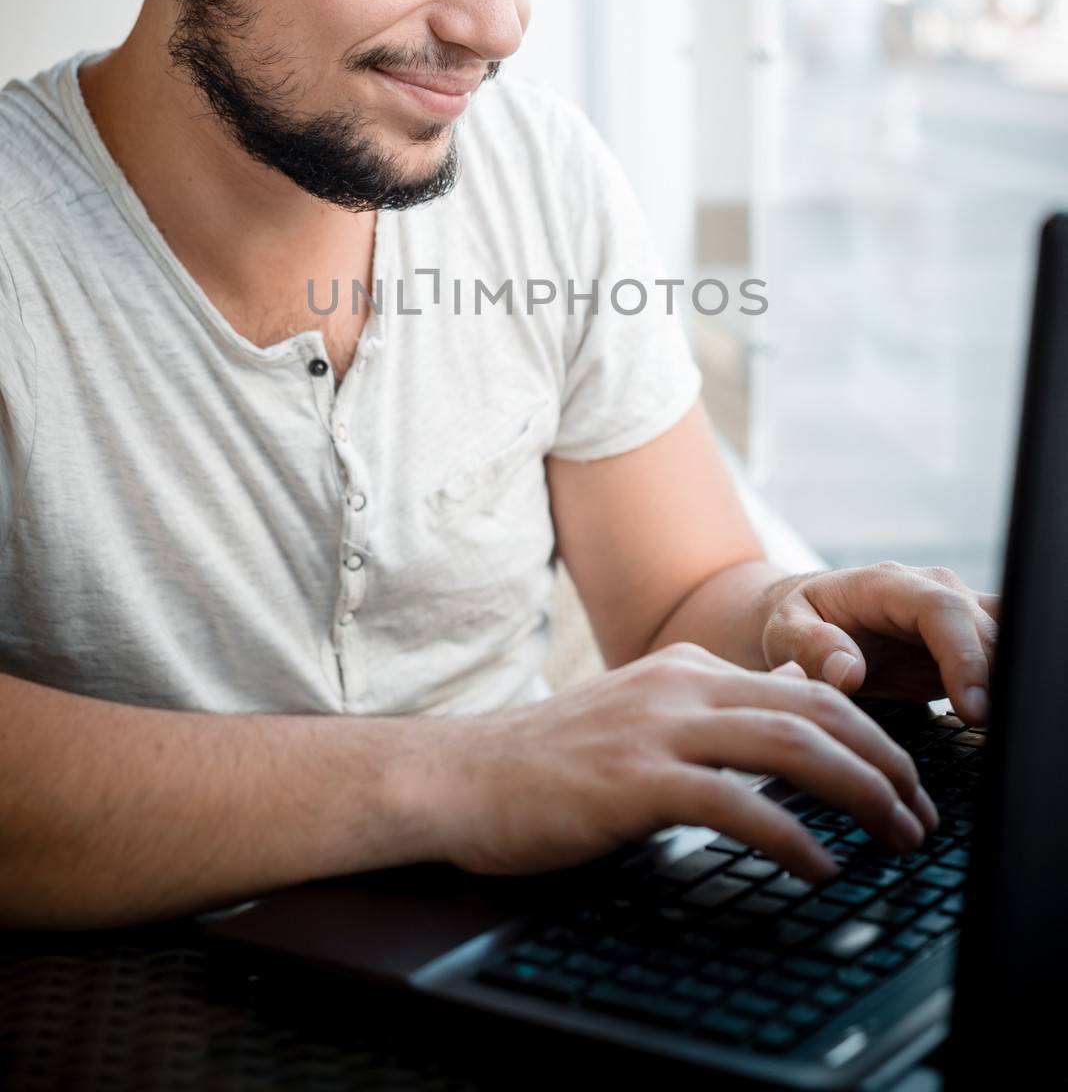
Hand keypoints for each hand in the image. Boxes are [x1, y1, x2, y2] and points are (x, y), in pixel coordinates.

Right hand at [424, 643, 938, 881]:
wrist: (458, 778)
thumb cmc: (547, 764)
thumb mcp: (639, 719)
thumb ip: (708, 717)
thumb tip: (784, 724)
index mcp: (685, 668)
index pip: (805, 687)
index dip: (868, 731)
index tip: (902, 778)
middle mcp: (680, 685)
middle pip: (814, 708)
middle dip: (884, 760)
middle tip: (920, 813)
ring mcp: (658, 728)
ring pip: (791, 746)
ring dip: (859, 794)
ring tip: (894, 835)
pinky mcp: (635, 780)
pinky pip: (736, 804)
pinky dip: (792, 838)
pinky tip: (819, 867)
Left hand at [760, 561, 999, 726]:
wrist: (810, 621)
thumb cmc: (797, 623)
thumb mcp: (783, 632)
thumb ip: (809, 647)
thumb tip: (847, 670)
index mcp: (887, 584)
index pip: (943, 609)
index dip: (964, 656)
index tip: (971, 707)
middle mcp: (932, 591)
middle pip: (987, 626)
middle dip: (997, 678)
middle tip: (994, 732)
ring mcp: (956, 613)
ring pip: (1007, 637)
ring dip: (1010, 680)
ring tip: (1003, 731)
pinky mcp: (968, 642)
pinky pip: (1005, 655)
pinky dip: (1010, 685)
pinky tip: (1002, 722)